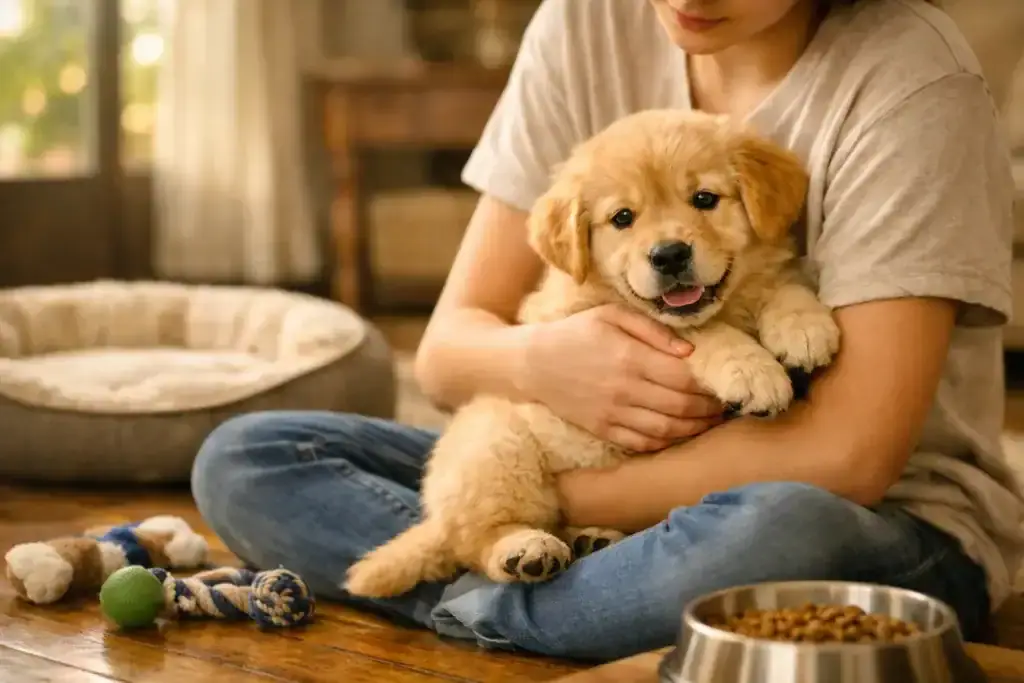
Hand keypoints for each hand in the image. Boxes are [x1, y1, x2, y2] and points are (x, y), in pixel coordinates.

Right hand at [519, 304, 724, 451]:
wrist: (532, 363)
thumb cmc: (576, 332)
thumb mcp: (611, 315)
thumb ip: (652, 330)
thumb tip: (689, 351)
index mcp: (629, 358)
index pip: (684, 377)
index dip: (710, 383)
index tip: (725, 382)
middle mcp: (624, 390)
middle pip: (681, 406)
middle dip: (710, 408)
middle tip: (726, 404)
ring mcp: (613, 414)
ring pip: (667, 430)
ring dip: (695, 429)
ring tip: (711, 421)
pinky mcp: (603, 429)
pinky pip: (643, 443)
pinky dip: (667, 442)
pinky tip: (681, 433)